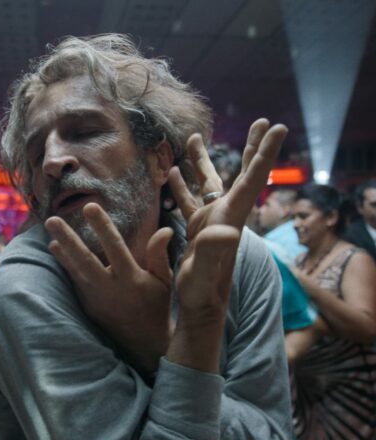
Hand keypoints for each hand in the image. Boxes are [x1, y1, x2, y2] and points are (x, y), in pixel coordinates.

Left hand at [45, 205, 173, 373]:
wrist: (144, 342)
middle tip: (51, 219)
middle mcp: (109, 287)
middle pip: (84, 259)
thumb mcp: (163, 281)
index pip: (114, 246)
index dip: (101, 226)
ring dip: (61, 249)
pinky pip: (73, 279)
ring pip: (74, 269)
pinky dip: (64, 263)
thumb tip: (162, 228)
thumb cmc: (156, 306)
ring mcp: (95, 297)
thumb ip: (158, 255)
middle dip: (67, 238)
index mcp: (130, 278)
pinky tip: (55, 248)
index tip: (90, 206)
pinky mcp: (87, 304)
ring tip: (49, 230)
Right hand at [164, 119, 286, 372]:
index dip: (263, 153)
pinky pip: (191, 200)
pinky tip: (172, 172)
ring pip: (212, 183)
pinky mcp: (198, 230)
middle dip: (250, 148)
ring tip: (194, 138)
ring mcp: (211, 222)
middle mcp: (225, 216)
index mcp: (229, 218)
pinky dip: (184, 184)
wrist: (199, 308)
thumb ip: (214, 249)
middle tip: (260, 122)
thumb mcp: (205, 271)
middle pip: (242, 174)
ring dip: (205, 161)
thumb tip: (226, 228)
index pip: (251, 179)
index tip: (275, 127)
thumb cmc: (202, 292)